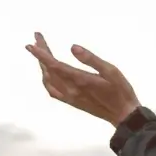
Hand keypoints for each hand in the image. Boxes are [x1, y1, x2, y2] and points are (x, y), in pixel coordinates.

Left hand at [24, 33, 140, 125]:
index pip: (54, 65)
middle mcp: (71, 90)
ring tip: (42, 53)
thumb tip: (72, 47)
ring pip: (48, 81)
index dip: (41, 54)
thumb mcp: (111, 71)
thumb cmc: (121, 92)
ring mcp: (70, 97)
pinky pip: (53, 91)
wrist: (124, 115)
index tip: (31, 43)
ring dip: (42, 67)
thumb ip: (91, 59)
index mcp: (80, 80)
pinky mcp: (72, 102)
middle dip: (41, 55)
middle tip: (38, 39)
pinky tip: (47, 74)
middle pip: (49, 70)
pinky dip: (46, 80)